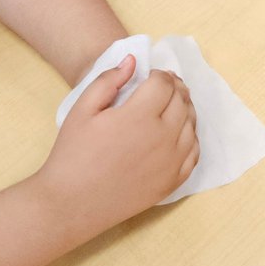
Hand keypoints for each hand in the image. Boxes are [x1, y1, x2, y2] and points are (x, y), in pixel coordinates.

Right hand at [36, 55, 198, 235]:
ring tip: (170, 105)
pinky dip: (190, 136)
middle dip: (174, 88)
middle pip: (182, 100)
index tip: (148, 78)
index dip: (158, 75)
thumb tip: (134, 61)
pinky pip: (194, 151)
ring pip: (191, 123)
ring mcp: (172, 161)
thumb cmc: (72, 155)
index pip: (164, 83)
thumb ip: (108, 80)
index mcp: (139, 116)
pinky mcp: (173, 181)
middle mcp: (163, 137)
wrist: (70, 204)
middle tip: (162, 87)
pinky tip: (177, 132)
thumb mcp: (82, 110)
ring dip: (184, 109)